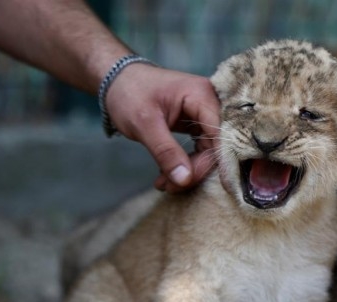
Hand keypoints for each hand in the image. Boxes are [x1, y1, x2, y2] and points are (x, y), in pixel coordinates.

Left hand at [105, 64, 220, 191]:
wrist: (117, 80)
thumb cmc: (129, 93)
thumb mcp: (144, 124)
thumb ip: (165, 152)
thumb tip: (185, 180)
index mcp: (202, 94)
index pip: (219, 134)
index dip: (213, 161)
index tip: (201, 185)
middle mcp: (210, 102)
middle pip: (216, 145)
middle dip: (194, 170)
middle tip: (170, 187)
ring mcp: (204, 113)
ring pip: (208, 151)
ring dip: (188, 170)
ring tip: (164, 184)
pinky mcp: (196, 123)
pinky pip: (199, 149)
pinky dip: (184, 164)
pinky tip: (167, 175)